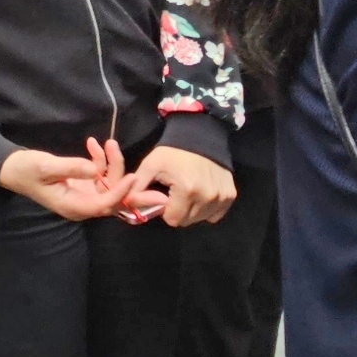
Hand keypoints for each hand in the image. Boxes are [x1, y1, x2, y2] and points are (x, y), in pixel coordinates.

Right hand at [0, 139, 135, 221]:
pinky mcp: (84, 186)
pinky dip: (102, 161)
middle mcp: (82, 205)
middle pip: (115, 203)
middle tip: (162, 194)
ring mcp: (84, 195)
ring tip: (107, 143)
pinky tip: (93, 144)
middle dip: (136, 195)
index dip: (120, 193)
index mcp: (72, 206)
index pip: (103, 204)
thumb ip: (70, 168)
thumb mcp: (45, 167)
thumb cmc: (27, 170)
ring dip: (113, 164)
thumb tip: (94, 170)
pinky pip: (102, 176)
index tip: (133, 177)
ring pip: (111, 185)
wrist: (13, 168)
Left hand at [121, 143, 235, 226]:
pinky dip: (207, 208)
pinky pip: (215, 214)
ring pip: (201, 219)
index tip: (166, 196)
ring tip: (189, 190)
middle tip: (176, 193)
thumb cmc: (173, 151)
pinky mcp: (230, 195)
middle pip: (186, 221)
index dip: (165, 210)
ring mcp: (221, 197)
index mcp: (187, 190)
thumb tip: (126, 207)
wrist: (201, 134)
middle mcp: (207, 196)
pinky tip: (201, 192)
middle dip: (178, 211)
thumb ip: (137, 189)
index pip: (172, 220)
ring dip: (192, 210)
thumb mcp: (150, 166)